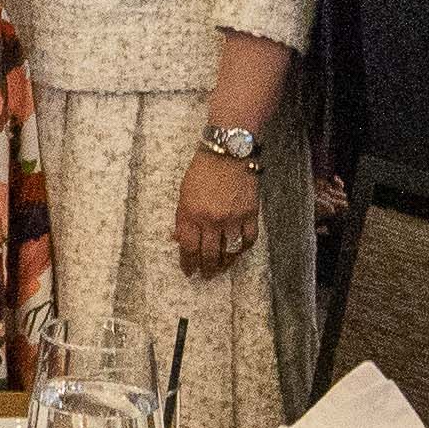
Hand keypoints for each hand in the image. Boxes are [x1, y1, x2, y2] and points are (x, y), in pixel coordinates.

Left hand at [171, 147, 261, 273]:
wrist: (228, 152)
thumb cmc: (202, 171)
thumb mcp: (183, 194)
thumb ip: (182, 218)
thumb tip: (178, 239)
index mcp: (191, 214)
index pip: (188, 248)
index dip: (188, 264)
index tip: (188, 271)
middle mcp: (211, 219)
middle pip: (209, 255)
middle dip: (206, 269)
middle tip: (206, 275)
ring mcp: (232, 218)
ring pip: (229, 252)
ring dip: (225, 264)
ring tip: (221, 268)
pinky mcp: (250, 214)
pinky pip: (248, 240)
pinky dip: (243, 249)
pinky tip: (238, 251)